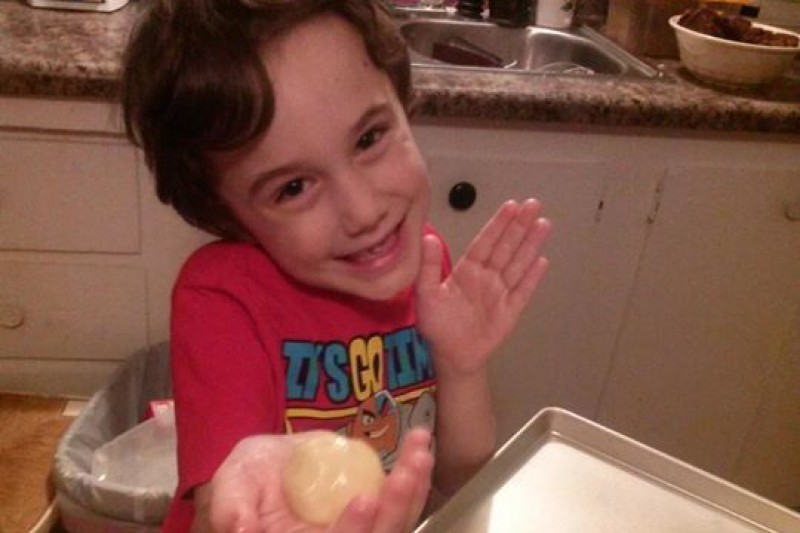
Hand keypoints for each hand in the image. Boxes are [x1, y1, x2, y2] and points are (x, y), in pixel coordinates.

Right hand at [194, 428, 433, 532]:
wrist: (269, 470)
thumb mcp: (231, 487)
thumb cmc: (244, 483)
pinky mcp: (380, 513)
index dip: (350, 531)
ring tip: (421, 449)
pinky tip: (421, 446)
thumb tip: (240, 529)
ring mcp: (363, 531)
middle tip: (408, 469)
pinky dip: (417, 477)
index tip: (364, 499)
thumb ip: (230, 507)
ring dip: (414, 490)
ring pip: (398, 525)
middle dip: (395, 508)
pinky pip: (406, 503)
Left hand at [415, 199, 550, 377]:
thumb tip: (427, 237)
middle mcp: (486, 277)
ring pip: (518, 264)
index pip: (485, 242)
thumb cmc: (436, 325)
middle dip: (520, 226)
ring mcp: (500, 292)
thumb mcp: (426, 294)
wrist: (452, 356)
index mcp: (467, 270)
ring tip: (544, 224)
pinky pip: (524, 290)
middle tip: (534, 205)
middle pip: (506, 247)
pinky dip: (533, 277)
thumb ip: (427, 266)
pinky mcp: (511, 310)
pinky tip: (542, 261)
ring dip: (531, 244)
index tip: (511, 206)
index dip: (498, 224)